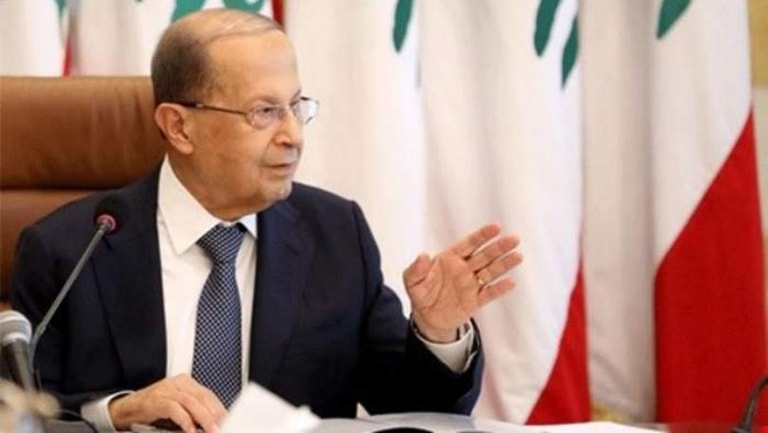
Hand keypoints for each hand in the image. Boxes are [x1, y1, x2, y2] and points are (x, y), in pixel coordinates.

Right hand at [109, 374, 226, 432]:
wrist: (126, 409)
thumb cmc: (154, 410)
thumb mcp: (178, 409)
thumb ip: (194, 413)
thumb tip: (212, 424)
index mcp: (186, 383)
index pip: (209, 395)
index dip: (220, 409)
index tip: (229, 421)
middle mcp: (178, 383)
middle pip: (202, 397)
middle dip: (215, 414)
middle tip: (224, 427)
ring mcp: (166, 389)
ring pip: (190, 401)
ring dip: (203, 418)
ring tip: (211, 430)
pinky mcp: (155, 399)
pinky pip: (173, 408)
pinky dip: (183, 419)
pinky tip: (190, 429)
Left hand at [404, 224, 521, 342]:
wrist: (427, 318)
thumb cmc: (421, 293)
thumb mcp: (412, 281)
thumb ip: (416, 268)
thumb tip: (422, 255)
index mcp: (450, 258)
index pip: (468, 244)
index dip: (481, 236)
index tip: (495, 228)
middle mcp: (464, 268)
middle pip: (484, 256)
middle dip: (498, 248)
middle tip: (513, 239)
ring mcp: (471, 284)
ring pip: (491, 272)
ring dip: (504, 264)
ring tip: (517, 256)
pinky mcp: (475, 301)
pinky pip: (489, 293)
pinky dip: (499, 288)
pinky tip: (510, 282)